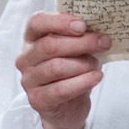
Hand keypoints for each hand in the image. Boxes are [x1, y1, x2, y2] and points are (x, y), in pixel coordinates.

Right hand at [16, 13, 110, 128]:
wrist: (69, 107)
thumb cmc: (73, 71)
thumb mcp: (76, 49)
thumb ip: (81, 37)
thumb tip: (99, 30)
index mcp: (32, 39)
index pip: (36, 22)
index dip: (59, 21)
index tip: (82, 25)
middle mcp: (25, 58)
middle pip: (49, 46)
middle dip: (80, 43)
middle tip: (103, 43)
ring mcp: (28, 80)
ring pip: (56, 67)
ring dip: (82, 64)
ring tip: (96, 65)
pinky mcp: (37, 100)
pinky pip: (60, 90)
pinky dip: (82, 82)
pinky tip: (96, 77)